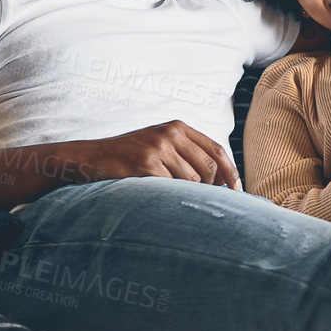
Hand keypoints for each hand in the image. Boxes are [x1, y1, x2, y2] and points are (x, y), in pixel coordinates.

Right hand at [68, 120, 240, 189]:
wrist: (91, 158)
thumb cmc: (129, 156)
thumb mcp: (160, 145)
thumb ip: (187, 154)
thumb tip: (221, 179)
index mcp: (177, 127)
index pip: (216, 149)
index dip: (231, 171)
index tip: (238, 190)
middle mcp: (170, 134)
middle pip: (209, 166)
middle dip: (213, 188)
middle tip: (208, 203)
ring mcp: (158, 148)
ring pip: (193, 180)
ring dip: (190, 195)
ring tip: (179, 201)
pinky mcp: (146, 164)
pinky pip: (172, 187)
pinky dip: (172, 198)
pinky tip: (163, 201)